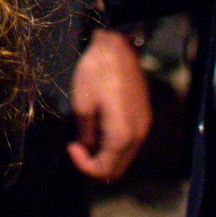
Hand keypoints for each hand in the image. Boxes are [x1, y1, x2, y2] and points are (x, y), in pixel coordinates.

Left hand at [67, 27, 151, 181]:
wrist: (117, 46)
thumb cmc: (96, 72)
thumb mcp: (82, 104)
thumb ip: (85, 134)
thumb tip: (85, 149)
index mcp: (122, 135)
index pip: (104, 169)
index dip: (84, 165)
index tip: (71, 147)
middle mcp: (138, 136)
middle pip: (118, 168)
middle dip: (95, 165)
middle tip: (77, 148)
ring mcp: (143, 127)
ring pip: (125, 156)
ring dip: (105, 155)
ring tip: (85, 138)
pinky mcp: (144, 118)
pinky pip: (129, 142)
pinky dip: (114, 144)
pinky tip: (99, 128)